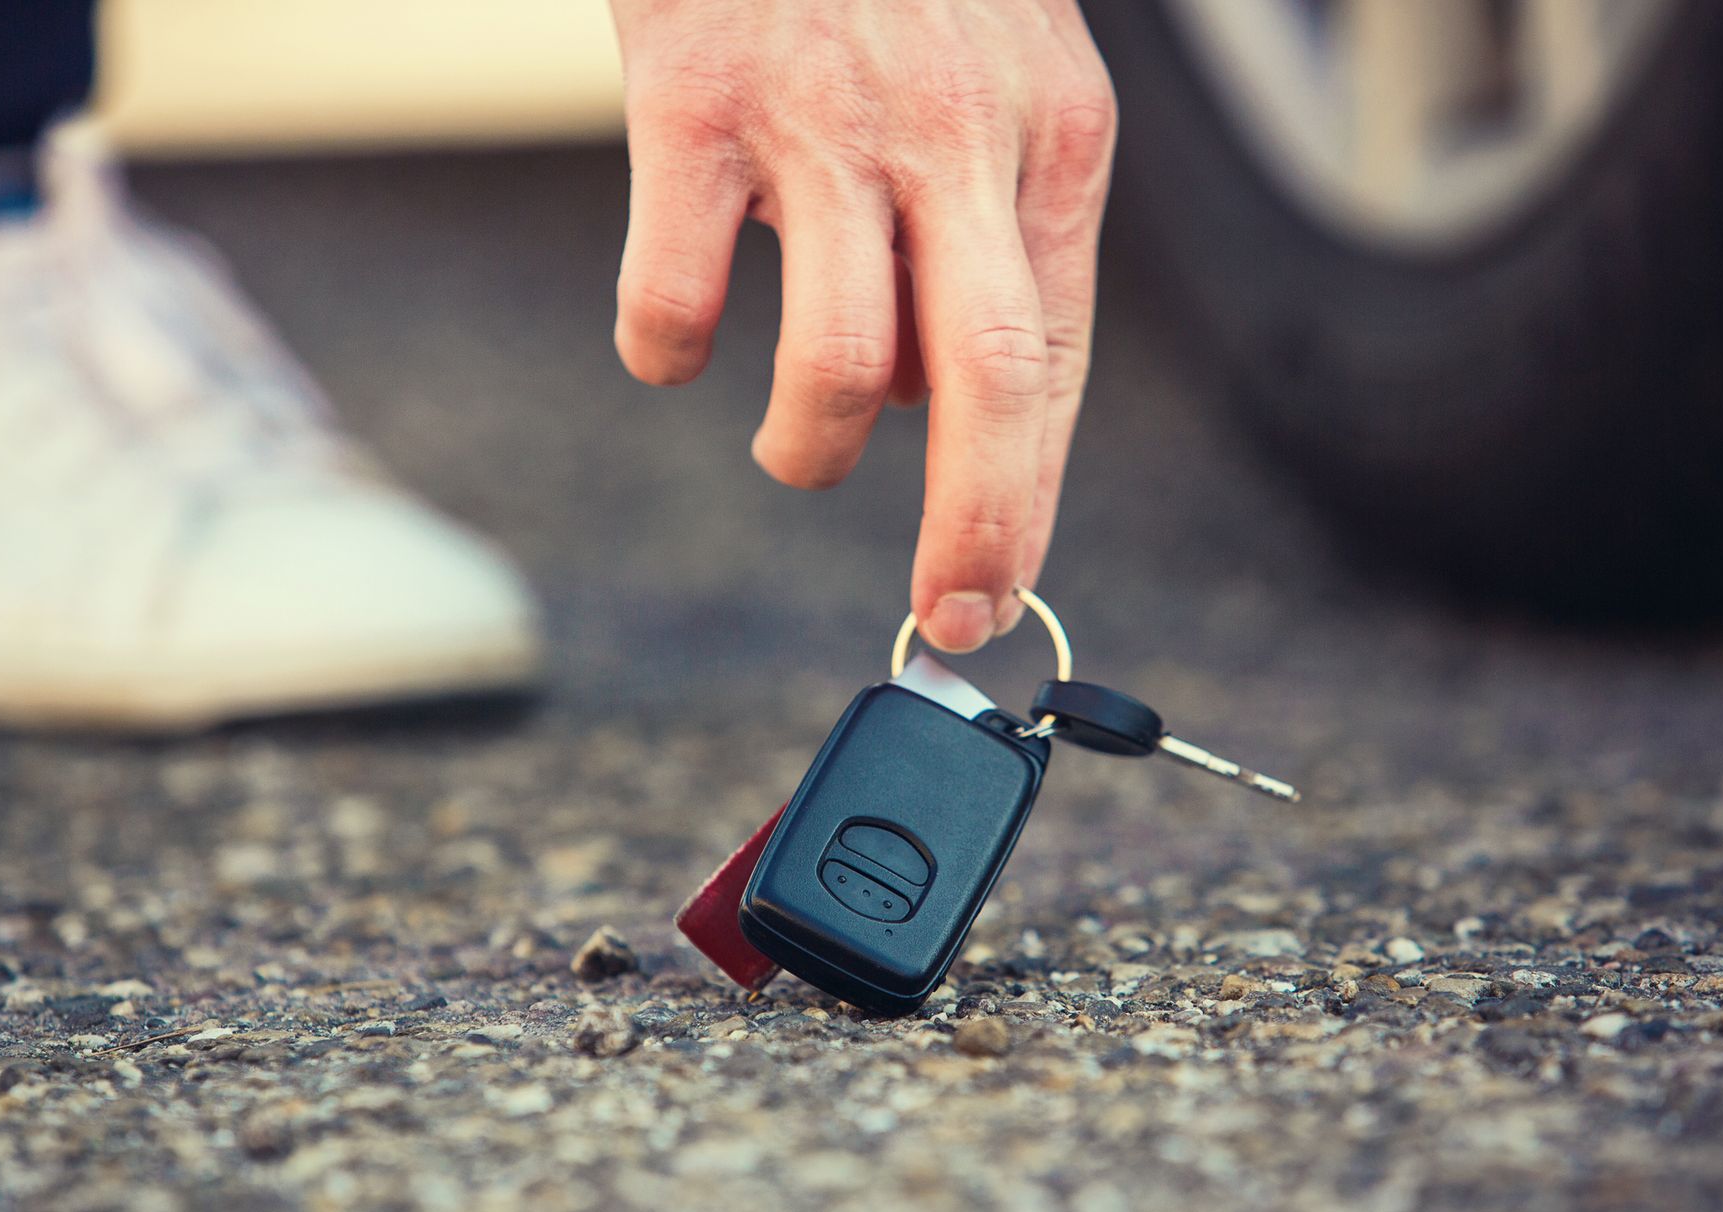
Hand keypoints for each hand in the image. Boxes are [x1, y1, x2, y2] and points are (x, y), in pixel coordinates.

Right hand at [609, 0, 1115, 650]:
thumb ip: (980, 239)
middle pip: (992, 382)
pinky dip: (664, 351)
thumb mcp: (991, 83)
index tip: (998, 596)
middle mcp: (955, 135)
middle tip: (941, 617)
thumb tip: (924, 403)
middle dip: (974, 529)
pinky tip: (668, 339)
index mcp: (1048, 139)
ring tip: (789, 449)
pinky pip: (676, 296)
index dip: (1032, 497)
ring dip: (808, 449)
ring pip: (841, 366)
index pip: (1058, 360)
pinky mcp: (695, 100)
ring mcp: (826, 118)